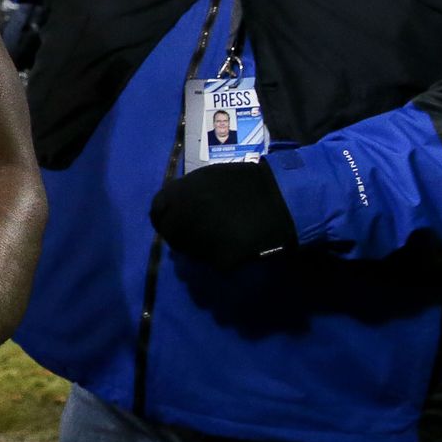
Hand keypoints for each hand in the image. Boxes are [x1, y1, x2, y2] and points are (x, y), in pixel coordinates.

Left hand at [149, 160, 298, 268]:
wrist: (283, 197)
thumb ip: (186, 194)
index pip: (157, 212)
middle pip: (172, 236)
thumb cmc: (247, 183)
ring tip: (221, 240)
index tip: (172, 222)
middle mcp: (184, 216)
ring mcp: (202, 240)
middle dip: (181, 237)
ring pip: (191, 252)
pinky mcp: (221, 259)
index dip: (164, 218)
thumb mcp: (208, 178)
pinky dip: (223, 259)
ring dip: (200, 249)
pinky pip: (215, 263)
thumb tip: (173, 209)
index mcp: (180, 193)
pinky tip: (236, 249)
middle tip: (197, 237)